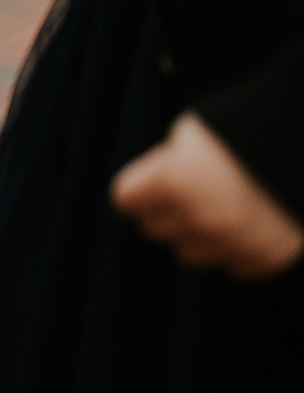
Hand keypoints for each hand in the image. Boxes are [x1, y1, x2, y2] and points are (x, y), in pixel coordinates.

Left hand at [113, 113, 303, 279]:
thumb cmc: (246, 128)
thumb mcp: (193, 133)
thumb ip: (166, 163)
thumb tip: (153, 186)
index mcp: (174, 181)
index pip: (126, 199)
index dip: (139, 187)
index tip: (150, 181)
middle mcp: (200, 218)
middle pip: (153, 229)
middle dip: (165, 211)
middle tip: (189, 192)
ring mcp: (233, 243)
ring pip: (189, 252)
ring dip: (198, 234)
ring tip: (222, 207)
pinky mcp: (265, 260)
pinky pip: (232, 264)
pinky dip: (237, 249)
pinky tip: (251, 223)